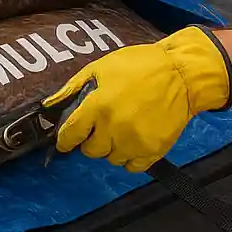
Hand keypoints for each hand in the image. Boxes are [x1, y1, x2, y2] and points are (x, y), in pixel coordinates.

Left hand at [43, 26, 231, 171]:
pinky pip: (132, 167)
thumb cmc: (140, 65)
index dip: (65, 140)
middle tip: (101, 125)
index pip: (70, 134)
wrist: (181, 74)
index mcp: (98, 106)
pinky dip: (130, 156)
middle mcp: (113, 129)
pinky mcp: (153, 152)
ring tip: (122, 128)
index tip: (66, 140)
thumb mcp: (101, 67)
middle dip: (91, 140)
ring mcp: (134, 143)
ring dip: (112, 147)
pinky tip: (134, 139)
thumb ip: (73, 87)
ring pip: (111, 158)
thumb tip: (50, 105)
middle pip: (90, 150)